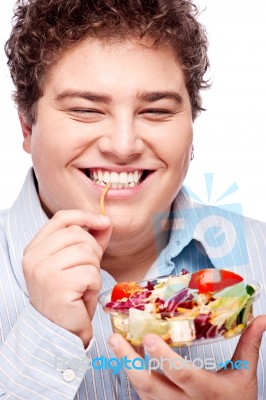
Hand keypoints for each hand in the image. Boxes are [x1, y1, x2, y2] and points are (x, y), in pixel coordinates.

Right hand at [23, 210, 111, 346]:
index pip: (62, 218)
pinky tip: (83, 296)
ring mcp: (43, 271)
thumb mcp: (77, 262)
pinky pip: (91, 273)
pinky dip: (95, 285)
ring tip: (83, 286)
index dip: (86, 216)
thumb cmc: (69, 295)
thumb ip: (89, 240)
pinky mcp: (57, 286)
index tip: (104, 222)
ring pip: (87, 252)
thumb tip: (106, 221)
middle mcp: (34, 257)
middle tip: (87, 273)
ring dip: (94, 270)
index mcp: (35, 248)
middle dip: (93, 251)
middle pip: (79, 234)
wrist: (60, 331)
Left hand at [109, 315, 265, 399]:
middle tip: (115, 338)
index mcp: (207, 391)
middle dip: (130, 361)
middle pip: (150, 386)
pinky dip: (132, 374)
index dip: (164, 359)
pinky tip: (126, 355)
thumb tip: (263, 319)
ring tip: (115, 342)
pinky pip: (142, 395)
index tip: (149, 338)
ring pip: (141, 391)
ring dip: (126, 365)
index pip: (183, 376)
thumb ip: (250, 345)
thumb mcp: (245, 374)